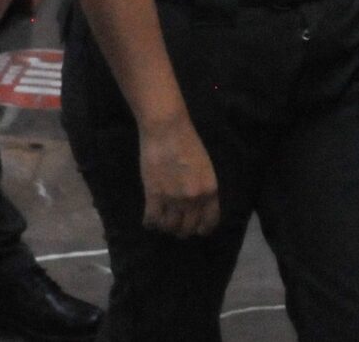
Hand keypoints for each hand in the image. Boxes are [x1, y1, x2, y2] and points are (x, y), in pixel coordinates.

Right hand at [138, 116, 220, 237]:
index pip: (210, 221)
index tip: (197, 230)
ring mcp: (174, 199)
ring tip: (162, 222)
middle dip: (182, 230)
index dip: (202, 229)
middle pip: (188, 227)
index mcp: (210, 191)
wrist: (167, 129)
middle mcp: (194, 199)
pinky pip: (152, 220)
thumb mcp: (204, 168)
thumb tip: (197, 204)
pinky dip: (150, 223)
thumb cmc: (187, 142)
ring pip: (170, 227)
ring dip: (166, 227)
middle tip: (176, 225)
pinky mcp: (154, 196)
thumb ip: (202, 188)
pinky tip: (149, 220)